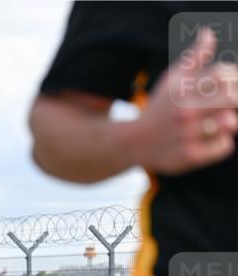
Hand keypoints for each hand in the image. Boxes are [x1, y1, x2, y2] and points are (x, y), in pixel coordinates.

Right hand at [129, 28, 237, 174]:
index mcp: (181, 91)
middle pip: (231, 98)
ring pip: (230, 123)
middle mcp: (183, 112)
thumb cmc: (160, 108)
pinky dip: (223, 143)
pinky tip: (210, 139)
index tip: (229, 83)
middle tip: (227, 104)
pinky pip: (225, 146)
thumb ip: (194, 58)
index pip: (222, 74)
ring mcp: (186, 135)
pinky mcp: (189, 156)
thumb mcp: (171, 80)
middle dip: (234, 100)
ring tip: (217, 122)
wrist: (133, 143)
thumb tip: (208, 34)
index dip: (232, 76)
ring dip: (228, 122)